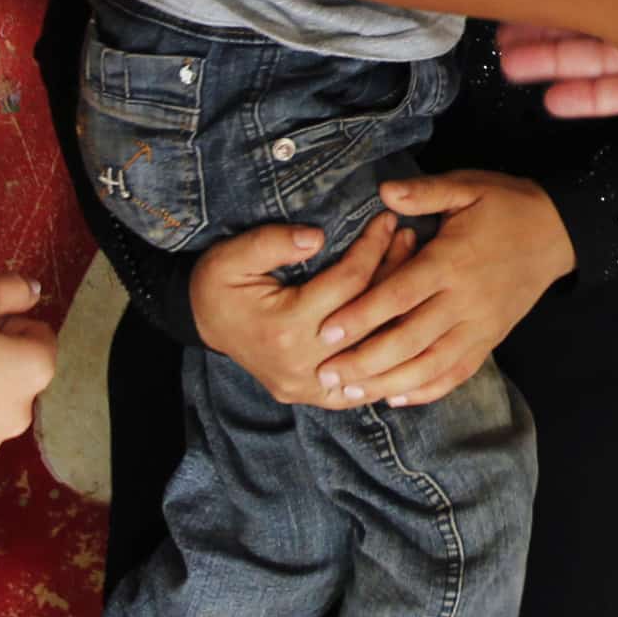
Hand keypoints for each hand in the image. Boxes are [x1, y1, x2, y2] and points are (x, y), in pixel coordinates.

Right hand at [184, 213, 420, 405]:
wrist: (202, 322)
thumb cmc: (218, 284)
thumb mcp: (233, 255)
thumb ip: (272, 243)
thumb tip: (318, 237)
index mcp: (283, 327)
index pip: (346, 283)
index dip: (371, 247)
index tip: (388, 220)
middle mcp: (300, 363)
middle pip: (367, 318)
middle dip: (394, 273)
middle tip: (411, 239)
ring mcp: (308, 386)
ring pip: (372, 353)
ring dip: (399, 313)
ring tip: (416, 274)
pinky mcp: (314, 396)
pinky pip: (362, 385)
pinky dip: (387, 360)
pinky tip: (407, 329)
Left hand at [304, 172, 575, 407]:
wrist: (559, 231)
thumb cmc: (507, 205)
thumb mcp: (468, 186)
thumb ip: (425, 192)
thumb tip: (384, 192)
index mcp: (452, 261)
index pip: (400, 294)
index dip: (362, 314)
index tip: (326, 330)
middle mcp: (465, 300)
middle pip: (410, 338)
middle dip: (365, 360)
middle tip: (325, 373)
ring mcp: (480, 325)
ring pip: (431, 364)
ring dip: (389, 383)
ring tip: (352, 393)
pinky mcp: (491, 339)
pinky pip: (458, 372)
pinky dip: (428, 390)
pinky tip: (397, 398)